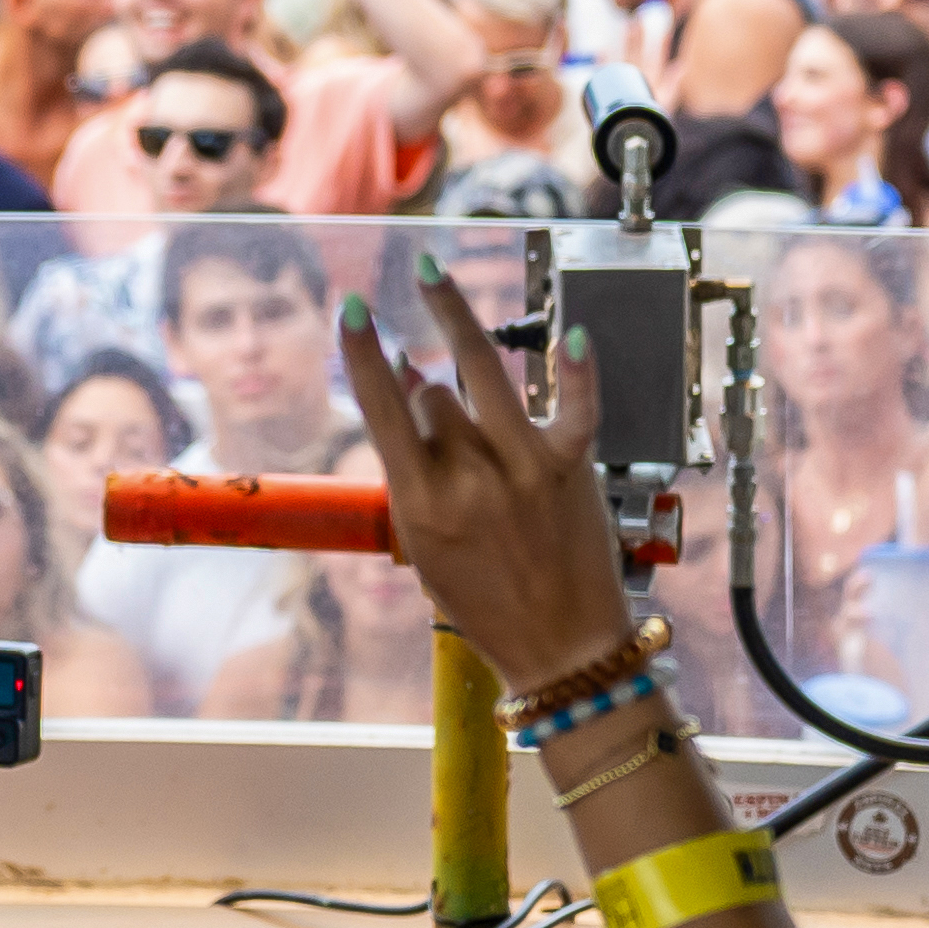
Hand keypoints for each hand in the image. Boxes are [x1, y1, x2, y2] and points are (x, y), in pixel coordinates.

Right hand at [337, 246, 638, 690]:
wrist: (562, 648)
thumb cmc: (486, 601)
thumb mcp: (427, 543)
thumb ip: (414, 466)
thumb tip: (411, 381)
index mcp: (423, 507)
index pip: (383, 411)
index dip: (363, 354)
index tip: (351, 309)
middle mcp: (470, 480)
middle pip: (434, 398)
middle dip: (426, 394)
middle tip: (429, 402)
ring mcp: (524, 469)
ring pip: (478, 380)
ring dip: (454, 329)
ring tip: (434, 280)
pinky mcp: (571, 468)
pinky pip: (577, 406)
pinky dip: (577, 371)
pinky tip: (572, 333)